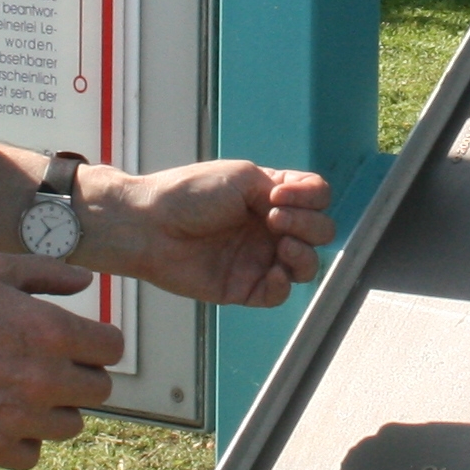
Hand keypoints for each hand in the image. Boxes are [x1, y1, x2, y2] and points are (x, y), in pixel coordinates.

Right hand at [0, 248, 125, 469]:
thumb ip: (49, 273)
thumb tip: (86, 282)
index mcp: (52, 332)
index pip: (112, 349)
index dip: (99, 343)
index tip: (83, 343)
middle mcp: (44, 378)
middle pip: (99, 390)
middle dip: (82, 375)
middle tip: (52, 366)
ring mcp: (18, 417)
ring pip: (71, 426)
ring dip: (56, 409)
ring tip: (26, 391)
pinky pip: (32, 453)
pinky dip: (23, 439)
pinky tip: (5, 417)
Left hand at [86, 159, 332, 307]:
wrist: (150, 226)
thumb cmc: (189, 194)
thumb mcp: (242, 176)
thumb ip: (282, 189)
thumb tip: (298, 211)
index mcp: (270, 195)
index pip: (316, 197)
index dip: (310, 196)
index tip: (279, 194)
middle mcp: (269, 227)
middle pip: (320, 231)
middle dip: (309, 224)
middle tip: (275, 218)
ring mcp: (258, 258)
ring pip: (306, 265)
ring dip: (305, 254)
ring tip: (282, 246)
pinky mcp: (244, 287)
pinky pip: (280, 294)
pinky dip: (284, 284)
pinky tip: (274, 272)